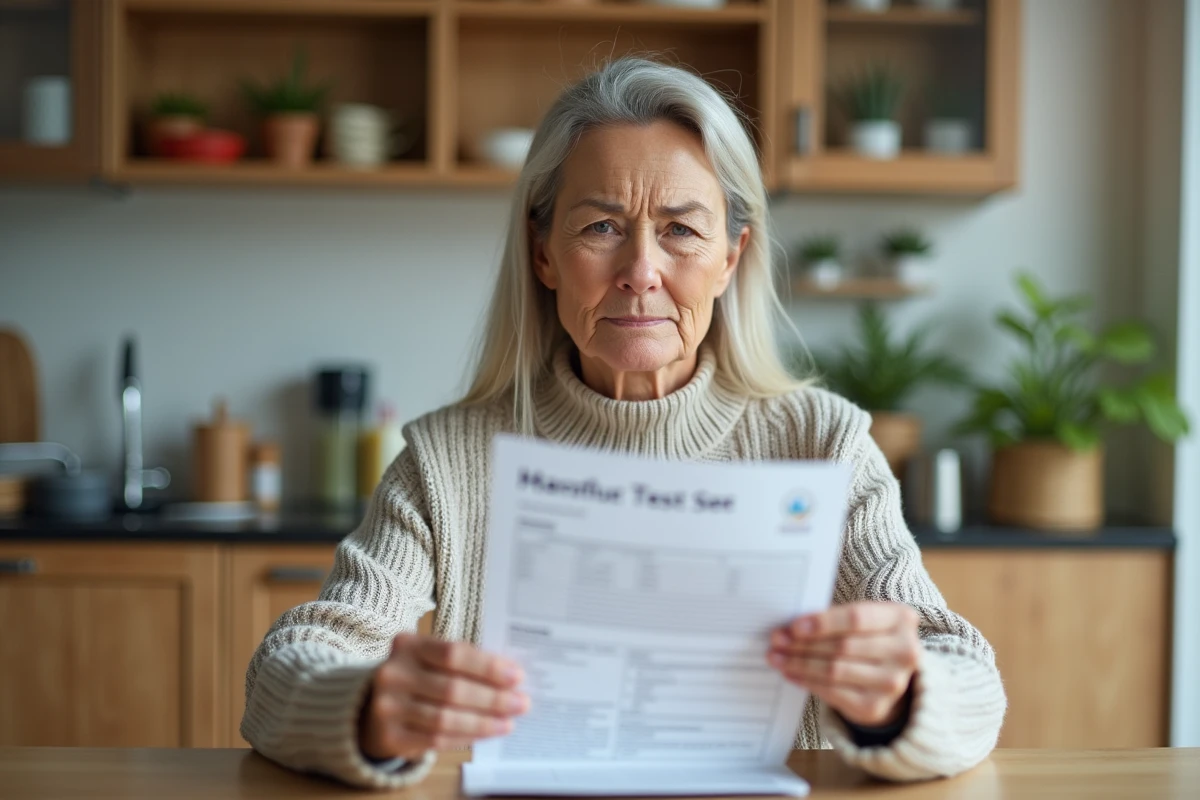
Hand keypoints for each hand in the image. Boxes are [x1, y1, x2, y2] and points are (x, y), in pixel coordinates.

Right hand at [359, 634, 529, 760]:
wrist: (374, 708)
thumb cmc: (418, 677)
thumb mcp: (433, 660)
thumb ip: (465, 663)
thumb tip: (511, 677)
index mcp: (408, 645)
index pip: (453, 653)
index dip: (487, 666)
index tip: (517, 676)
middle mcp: (393, 674)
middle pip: (452, 688)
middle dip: (492, 698)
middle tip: (521, 703)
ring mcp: (387, 707)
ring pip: (445, 718)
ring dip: (483, 722)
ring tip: (508, 722)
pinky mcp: (390, 736)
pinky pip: (435, 740)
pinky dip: (465, 737)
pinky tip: (486, 733)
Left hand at [767, 602, 919, 727]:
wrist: (890, 678)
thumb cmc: (869, 639)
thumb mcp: (864, 621)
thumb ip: (835, 619)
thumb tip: (790, 628)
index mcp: (901, 619)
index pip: (856, 618)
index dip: (823, 623)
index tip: (794, 626)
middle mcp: (904, 651)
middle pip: (843, 646)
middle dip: (804, 643)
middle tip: (777, 640)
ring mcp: (892, 682)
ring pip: (834, 670)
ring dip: (799, 663)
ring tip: (777, 657)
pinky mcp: (875, 706)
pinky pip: (832, 692)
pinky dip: (807, 681)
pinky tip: (791, 673)